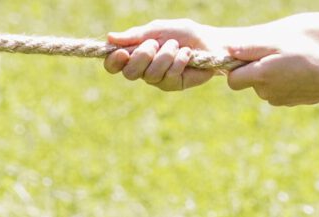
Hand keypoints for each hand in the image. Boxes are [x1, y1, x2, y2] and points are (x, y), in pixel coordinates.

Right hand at [103, 19, 224, 90]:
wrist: (207, 41)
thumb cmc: (180, 33)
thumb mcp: (156, 30)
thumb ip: (135, 35)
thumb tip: (110, 37)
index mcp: (134, 54)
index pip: (114, 65)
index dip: (113, 61)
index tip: (121, 52)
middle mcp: (143, 69)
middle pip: (130, 72)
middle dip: (142, 56)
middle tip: (155, 43)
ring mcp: (159, 79)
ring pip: (151, 74)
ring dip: (164, 56)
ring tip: (176, 45)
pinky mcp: (175, 84)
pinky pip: (170, 76)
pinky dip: (178, 62)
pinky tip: (187, 54)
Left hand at [224, 44, 318, 107]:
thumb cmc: (307, 56)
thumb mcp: (278, 44)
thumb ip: (250, 48)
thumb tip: (228, 50)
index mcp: (260, 76)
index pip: (232, 80)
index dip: (236, 69)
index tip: (246, 60)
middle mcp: (266, 92)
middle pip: (248, 82)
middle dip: (254, 71)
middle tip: (273, 57)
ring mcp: (277, 100)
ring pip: (262, 87)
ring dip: (268, 77)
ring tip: (287, 65)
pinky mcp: (287, 103)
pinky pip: (275, 93)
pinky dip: (280, 84)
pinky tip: (295, 76)